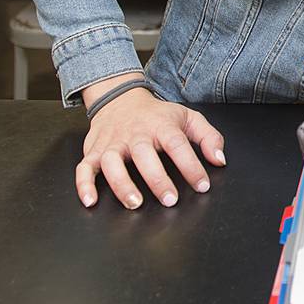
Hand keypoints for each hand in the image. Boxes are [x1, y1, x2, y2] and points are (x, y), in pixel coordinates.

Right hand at [76, 73, 226, 209]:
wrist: (120, 99)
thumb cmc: (157, 115)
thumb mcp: (188, 118)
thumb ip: (209, 137)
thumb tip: (220, 160)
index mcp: (161, 126)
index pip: (178, 145)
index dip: (191, 166)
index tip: (202, 185)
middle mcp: (136, 135)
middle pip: (144, 155)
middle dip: (157, 179)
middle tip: (170, 199)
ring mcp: (113, 143)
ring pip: (111, 163)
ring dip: (121, 184)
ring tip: (135, 203)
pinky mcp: (93, 152)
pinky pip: (84, 168)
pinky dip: (84, 185)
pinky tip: (91, 201)